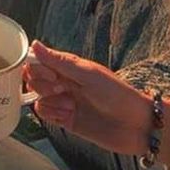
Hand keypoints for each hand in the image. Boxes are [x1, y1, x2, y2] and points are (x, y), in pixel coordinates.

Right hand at [25, 40, 169, 168]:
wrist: (135, 125)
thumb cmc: (117, 94)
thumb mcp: (87, 74)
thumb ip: (59, 61)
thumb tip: (34, 44)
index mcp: (69, 67)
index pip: (38, 61)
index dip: (38, 68)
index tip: (53, 75)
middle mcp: (64, 82)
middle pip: (34, 79)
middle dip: (43, 85)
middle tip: (61, 89)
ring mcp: (64, 101)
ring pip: (37, 98)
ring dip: (50, 102)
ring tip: (70, 106)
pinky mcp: (65, 120)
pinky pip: (44, 114)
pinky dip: (52, 114)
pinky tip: (68, 115)